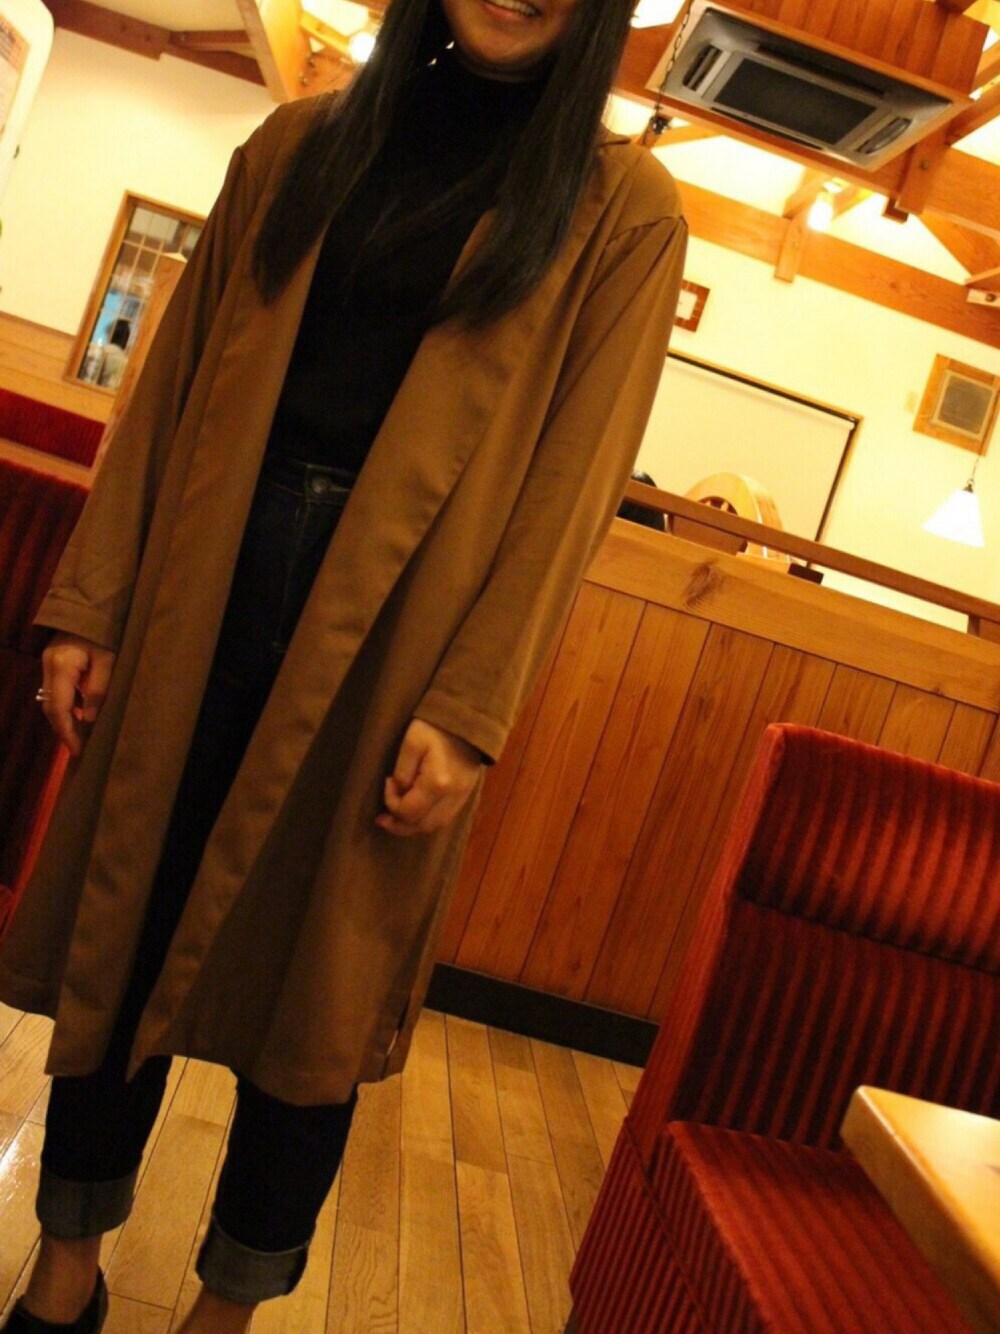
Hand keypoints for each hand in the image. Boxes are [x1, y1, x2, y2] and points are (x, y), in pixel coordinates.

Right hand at [39, 634, 116, 757]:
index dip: (66, 732)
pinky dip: (66, 705)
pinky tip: (80, 713)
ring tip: (81, 735)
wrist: (93, 606)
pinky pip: (56, 690)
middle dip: (63, 729)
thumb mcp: (108, 660)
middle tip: (79, 748)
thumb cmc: (105, 632)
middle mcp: (48, 666)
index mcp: (61, 666)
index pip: (58, 708)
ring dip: (64, 718)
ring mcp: (48, 664)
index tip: (77, 750)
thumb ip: (97, 689)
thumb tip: (88, 719)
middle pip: (50, 707)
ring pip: (50, 700)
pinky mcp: (54, 662)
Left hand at [376, 718, 481, 837]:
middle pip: (422, 826)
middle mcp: (452, 797)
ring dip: (413, 826)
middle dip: (399, 825)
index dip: (391, 802)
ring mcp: (462, 798)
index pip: (408, 811)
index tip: (387, 781)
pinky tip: (417, 812)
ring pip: (435, 826)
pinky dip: (427, 820)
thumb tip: (399, 792)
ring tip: (396, 819)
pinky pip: (445, 818)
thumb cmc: (435, 727)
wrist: (466, 721)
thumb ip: (402, 772)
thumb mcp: (411, 743)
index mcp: (437, 783)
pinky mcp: (465, 795)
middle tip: (382, 819)